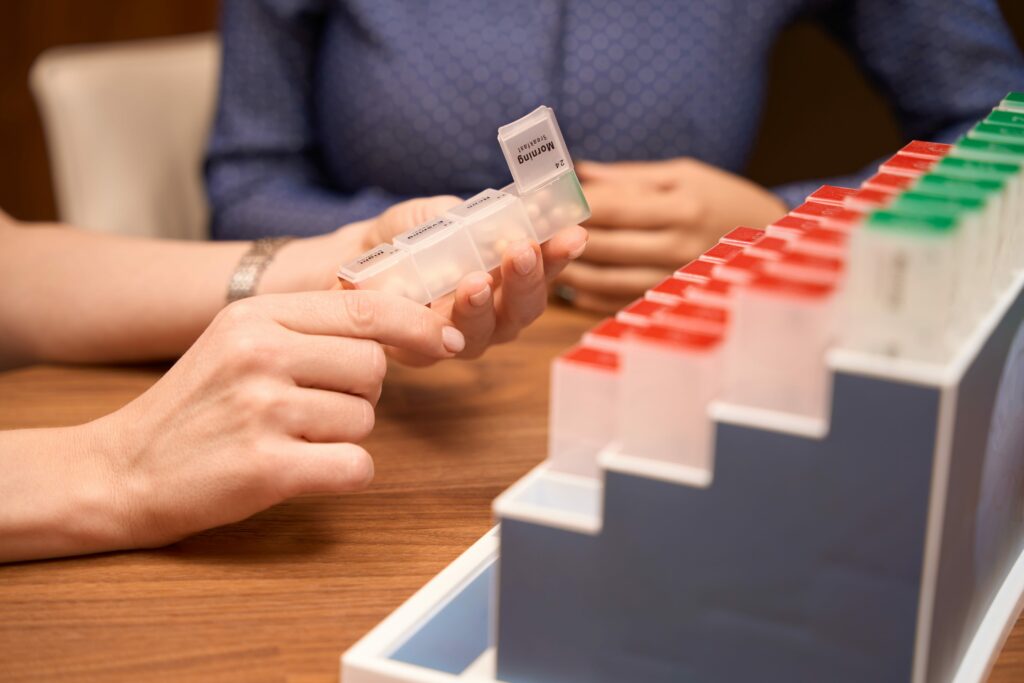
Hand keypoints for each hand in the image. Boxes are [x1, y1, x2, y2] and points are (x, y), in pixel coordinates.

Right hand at [66, 290, 463, 554]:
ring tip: (288, 439)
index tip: (445, 342)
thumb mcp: (238, 342)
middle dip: (359, 394)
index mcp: (256, 315)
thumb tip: (400, 329)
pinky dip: (342, 475)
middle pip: (373, 366)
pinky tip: (301, 471)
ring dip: (342, 437)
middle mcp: (260, 353)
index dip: (417, 326)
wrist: (121, 469)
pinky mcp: (266, 466)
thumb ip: (308, 328)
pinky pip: (354, 466)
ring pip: (364, 419)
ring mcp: (262, 409)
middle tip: (312, 410)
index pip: (365, 309)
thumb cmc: (195, 407)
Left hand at [346, 196, 589, 364]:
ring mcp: (459, 336)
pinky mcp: (421, 352)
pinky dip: (438, 326)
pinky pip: (435, 346)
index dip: (561, 254)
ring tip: (477, 281)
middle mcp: (493, 312)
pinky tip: (434, 306)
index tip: (573, 234)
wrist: (352, 258)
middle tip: (523, 250)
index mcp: (506, 276)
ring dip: (485, 306)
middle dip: (530, 279)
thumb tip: (498, 215)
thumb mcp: (434, 214)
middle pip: (525, 308)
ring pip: (487, 332)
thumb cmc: (405, 237)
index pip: (544, 268)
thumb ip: (464, 215)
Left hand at [557, 158, 786, 312]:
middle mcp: (676, 244)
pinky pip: (619, 301)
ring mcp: (673, 277)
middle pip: (604, 243)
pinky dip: (589, 296)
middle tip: (523, 230)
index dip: (569, 203)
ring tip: (536, 259)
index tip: (534, 199)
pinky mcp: (669, 298)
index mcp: (679, 205)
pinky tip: (568, 286)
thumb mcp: (682, 174)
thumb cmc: (721, 197)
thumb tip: (577, 171)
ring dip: (567, 270)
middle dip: (559, 236)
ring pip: (606, 278)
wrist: (771, 240)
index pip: (611, 206)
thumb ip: (627, 177)